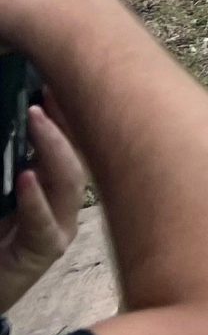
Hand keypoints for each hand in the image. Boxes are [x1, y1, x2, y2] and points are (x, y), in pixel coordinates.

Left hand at [0, 105, 91, 313]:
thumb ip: (7, 170)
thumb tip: (14, 134)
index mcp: (50, 189)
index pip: (65, 145)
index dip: (63, 115)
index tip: (51, 83)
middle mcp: (62, 205)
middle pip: (74, 156)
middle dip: (63, 123)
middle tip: (45, 94)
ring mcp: (59, 228)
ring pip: (67, 183)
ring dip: (53, 149)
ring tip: (36, 120)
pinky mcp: (45, 251)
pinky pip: (44, 224)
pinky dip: (35, 200)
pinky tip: (26, 178)